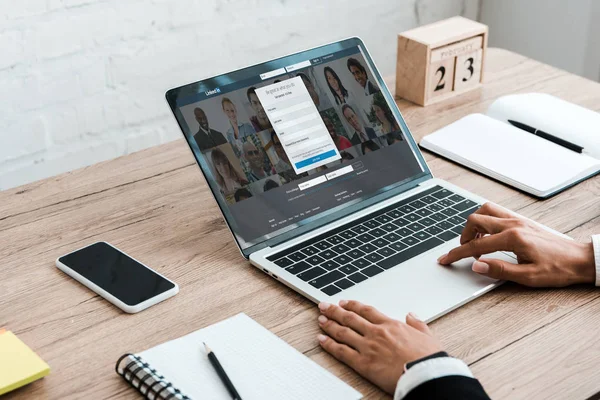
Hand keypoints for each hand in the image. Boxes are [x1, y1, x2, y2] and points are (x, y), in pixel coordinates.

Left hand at [317, 300, 441, 393]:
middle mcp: (376, 333)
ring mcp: (368, 347)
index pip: (366, 311)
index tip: (344, 302)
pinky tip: (321, 340)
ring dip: (329, 324)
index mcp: (391, 325)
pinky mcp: (363, 363)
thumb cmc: (429, 358)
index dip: (353, 305)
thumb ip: (417, 324)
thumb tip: (411, 315)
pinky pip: (341, 351)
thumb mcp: (428, 336)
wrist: (426, 374)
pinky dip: (329, 344)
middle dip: (334, 310)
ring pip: (343, 332)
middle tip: (324, 306)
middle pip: (350, 318)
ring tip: (320, 319)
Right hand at [438, 202, 594, 286]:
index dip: (457, 254)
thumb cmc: (558, 269)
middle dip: (463, 236)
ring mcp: (518, 220)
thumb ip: (499, 270)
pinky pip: (496, 212)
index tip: (445, 259)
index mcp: (513, 238)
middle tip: (462, 251)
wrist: (580, 259)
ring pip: (485, 211)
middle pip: (475, 221)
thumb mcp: (528, 277)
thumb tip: (477, 266)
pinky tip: (488, 234)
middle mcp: (513, 224)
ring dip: (474, 224)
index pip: (476, 246)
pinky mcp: (522, 220)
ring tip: (474, 241)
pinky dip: (485, 220)